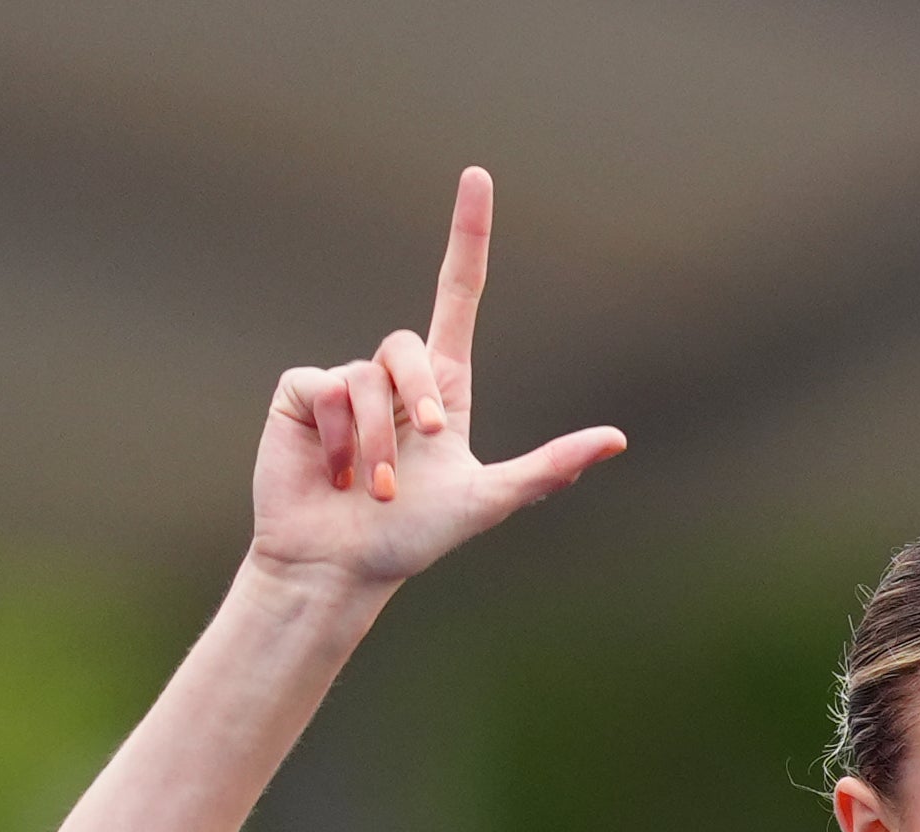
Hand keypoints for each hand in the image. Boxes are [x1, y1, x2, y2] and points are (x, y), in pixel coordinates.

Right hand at [252, 166, 624, 592]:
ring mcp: (343, 383)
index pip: (457, 293)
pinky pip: (324, 387)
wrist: (337, 568)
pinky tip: (330, 472)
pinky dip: (335, 436)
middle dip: (419, 402)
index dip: (467, 236)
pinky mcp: (301, 395)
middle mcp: (393, 379)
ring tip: (370, 490)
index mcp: (442, 389)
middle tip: (417, 457)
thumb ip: (548, 468)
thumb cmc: (409, 541)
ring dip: (375, 442)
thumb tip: (618, 439)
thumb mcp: (487, 501)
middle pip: (408, 346)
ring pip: (365, 377)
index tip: (476, 175)